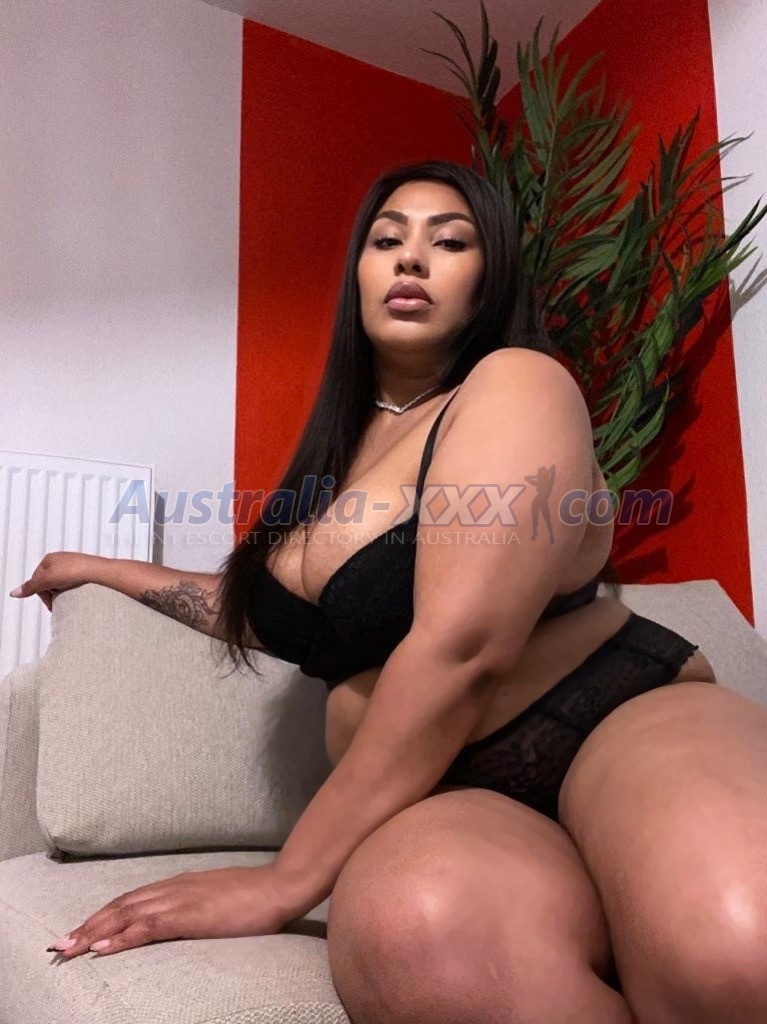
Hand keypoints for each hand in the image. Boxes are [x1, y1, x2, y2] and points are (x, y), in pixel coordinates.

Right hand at [9, 551, 103, 610]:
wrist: (97, 571)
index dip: (41, 592)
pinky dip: (73, 590)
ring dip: (62, 592)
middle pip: (49, 581)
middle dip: (51, 593)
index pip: (37, 578)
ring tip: (68, 598)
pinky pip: (74, 583)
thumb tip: (15, 592)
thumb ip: (30, 587)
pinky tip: (77, 594)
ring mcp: (74, 565)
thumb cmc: (73, 571)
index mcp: (49, 559)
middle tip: (57, 602)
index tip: (49, 602)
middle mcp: (61, 560)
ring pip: (62, 583)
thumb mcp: (46, 580)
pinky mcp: (85, 571)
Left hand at [47, 864, 296, 958]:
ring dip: (94, 931)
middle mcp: (173, 888)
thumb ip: (196, 905)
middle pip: (121, 905)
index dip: (104, 914)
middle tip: (61, 944)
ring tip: (70, 947)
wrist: (280, 885)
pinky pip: (147, 927)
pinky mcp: (188, 914)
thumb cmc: (255, 896)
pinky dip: (121, 936)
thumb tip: (182, 917)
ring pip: (126, 914)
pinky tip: (103, 947)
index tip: (82, 929)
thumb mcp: (218, 898)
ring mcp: (180, 899)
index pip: (132, 899)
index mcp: (180, 885)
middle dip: (89, 924)